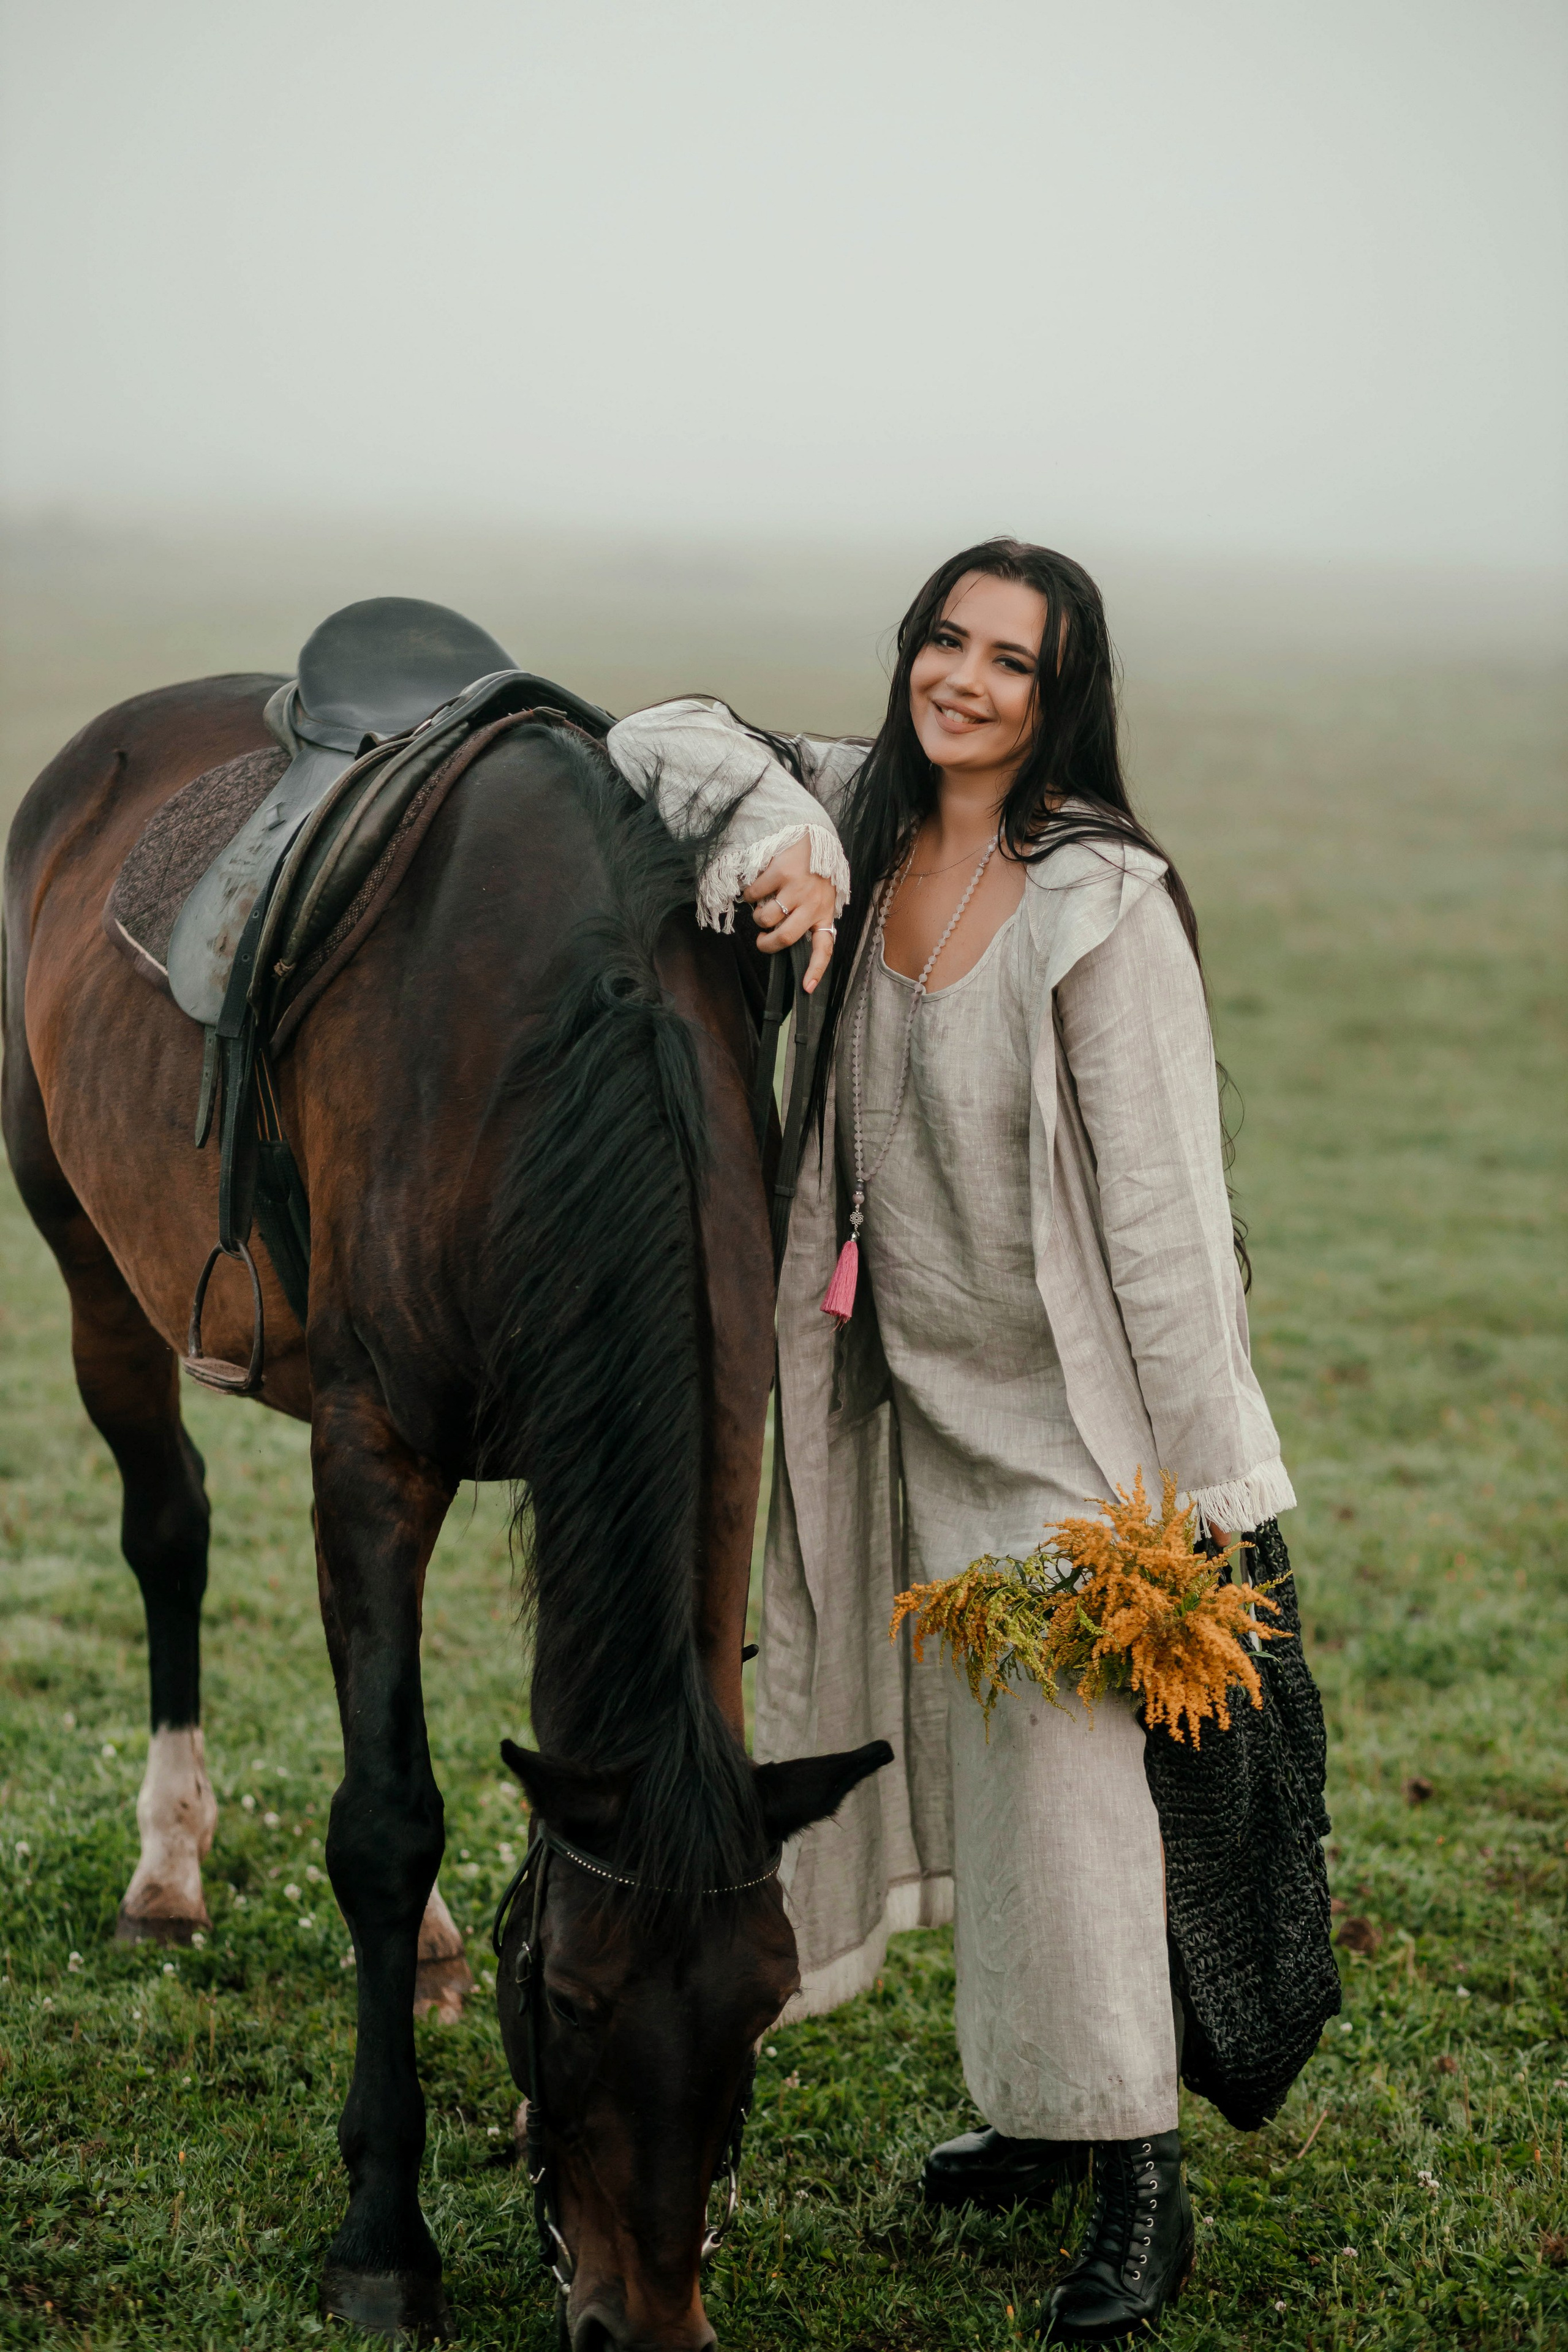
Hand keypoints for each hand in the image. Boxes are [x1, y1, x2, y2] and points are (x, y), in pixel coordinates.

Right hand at [742, 836, 839, 994]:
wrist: (812, 834)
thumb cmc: (813, 870)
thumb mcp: (820, 895)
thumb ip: (807, 916)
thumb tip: (780, 938)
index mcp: (824, 912)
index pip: (824, 947)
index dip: (814, 970)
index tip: (805, 988)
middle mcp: (813, 903)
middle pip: (785, 938)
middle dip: (766, 945)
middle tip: (761, 941)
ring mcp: (796, 888)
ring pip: (765, 918)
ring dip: (757, 915)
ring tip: (763, 905)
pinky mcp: (780, 873)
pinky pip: (754, 895)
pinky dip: (749, 894)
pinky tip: (757, 886)